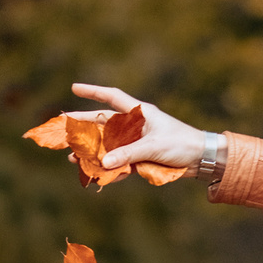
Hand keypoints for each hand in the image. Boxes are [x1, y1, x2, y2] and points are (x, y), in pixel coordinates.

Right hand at [69, 83, 207, 175]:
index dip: (93, 92)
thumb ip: (128, 154)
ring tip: (73, 159)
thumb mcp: (153, 146)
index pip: (112, 97)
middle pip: (103, 124)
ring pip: (107, 146)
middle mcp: (134, 126)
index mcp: (139, 113)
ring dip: (91, 152)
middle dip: (83, 127)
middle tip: (61, 131)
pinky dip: (108, 169)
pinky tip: (96, 174)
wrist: (200, 159)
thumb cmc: (181, 144)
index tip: (74, 88)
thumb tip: (103, 163)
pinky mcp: (139, 158)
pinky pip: (119, 163)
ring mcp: (136, 142)